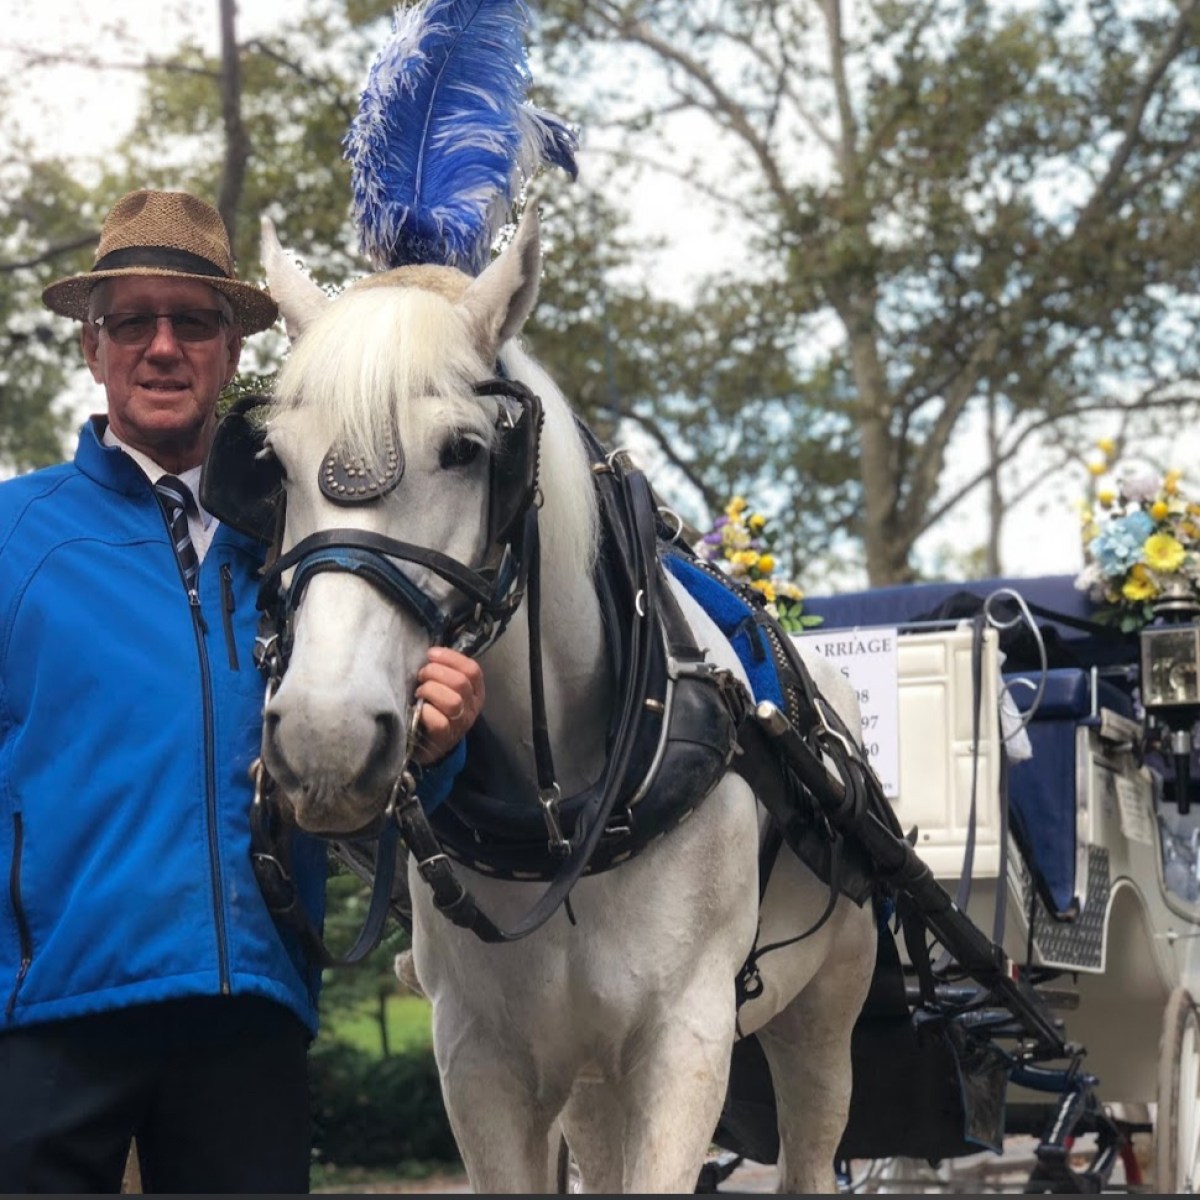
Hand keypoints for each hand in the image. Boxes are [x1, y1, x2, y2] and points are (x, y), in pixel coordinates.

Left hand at [413, 646, 484, 764]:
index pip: (472, 669)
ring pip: (452, 701)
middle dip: (435, 673)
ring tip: (419, 692)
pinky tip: (418, 709)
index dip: (450, 658)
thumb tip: (432, 653)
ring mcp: (460, 724)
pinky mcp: (445, 738)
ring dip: (430, 690)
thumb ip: (445, 672)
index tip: (430, 654)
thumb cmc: (437, 708)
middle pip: (461, 682)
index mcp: (476, 691)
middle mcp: (472, 707)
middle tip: (421, 676)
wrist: (432, 745)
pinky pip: (439, 721)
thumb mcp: (447, 688)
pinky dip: (426, 711)